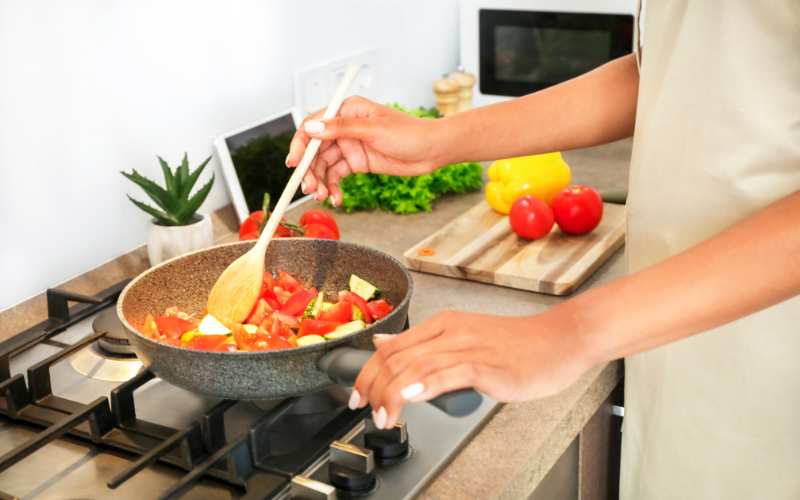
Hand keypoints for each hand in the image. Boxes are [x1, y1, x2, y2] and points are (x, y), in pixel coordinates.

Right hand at [287, 96, 443, 205]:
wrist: (432, 151)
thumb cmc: (410, 133)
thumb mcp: (374, 129)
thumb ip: (342, 128)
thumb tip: (313, 128)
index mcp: (347, 110)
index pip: (314, 125)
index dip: (300, 144)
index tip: (294, 162)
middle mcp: (345, 127)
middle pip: (315, 149)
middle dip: (309, 169)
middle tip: (308, 188)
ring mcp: (351, 145)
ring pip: (324, 164)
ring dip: (320, 181)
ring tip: (322, 197)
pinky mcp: (357, 162)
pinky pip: (338, 175)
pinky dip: (334, 187)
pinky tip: (336, 198)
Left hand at [350, 310, 591, 428]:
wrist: (561, 340)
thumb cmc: (517, 345)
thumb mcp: (463, 335)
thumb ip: (424, 342)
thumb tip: (384, 343)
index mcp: (444, 323)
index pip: (391, 346)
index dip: (367, 372)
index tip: (357, 394)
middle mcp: (452, 331)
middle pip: (396, 356)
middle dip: (373, 387)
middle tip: (366, 411)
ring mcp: (471, 347)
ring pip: (417, 366)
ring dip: (392, 394)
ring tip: (384, 417)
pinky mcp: (489, 365)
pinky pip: (450, 372)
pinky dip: (425, 384)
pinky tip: (410, 397)